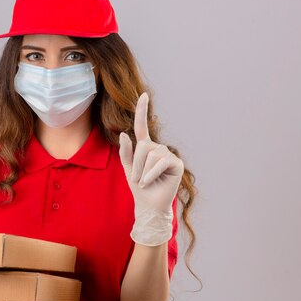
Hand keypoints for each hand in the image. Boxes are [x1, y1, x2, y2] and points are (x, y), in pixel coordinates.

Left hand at [119, 92, 183, 245]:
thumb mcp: (126, 168)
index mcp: (145, 147)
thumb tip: (124, 134)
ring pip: (149, 154)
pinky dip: (150, 174)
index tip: (144, 95)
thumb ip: (125, 152)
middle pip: (142, 146)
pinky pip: (158, 162)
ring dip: (142, 171)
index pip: (142, 126)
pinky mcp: (176, 163)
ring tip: (144, 182)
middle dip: (135, 164)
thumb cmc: (138, 187)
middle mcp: (158, 148)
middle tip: (137, 179)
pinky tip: (150, 183)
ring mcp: (168, 155)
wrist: (148, 205)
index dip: (143, 110)